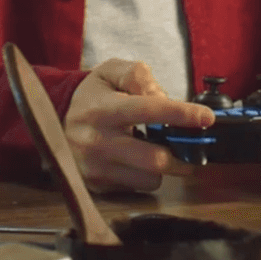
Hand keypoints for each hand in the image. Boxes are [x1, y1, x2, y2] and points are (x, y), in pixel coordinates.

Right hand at [63, 59, 213, 192]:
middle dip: (182, 155)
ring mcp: (96, 168)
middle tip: (191, 146)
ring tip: (153, 149)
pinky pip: (137, 188)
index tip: (206, 118)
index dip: (181, 114)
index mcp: (103, 109)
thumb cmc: (92, 96)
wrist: (53, 121)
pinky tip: (134, 160)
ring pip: (150, 178)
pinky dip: (143, 175)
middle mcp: (98, 141)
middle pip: (155, 159)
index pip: (148, 111)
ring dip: (161, 166)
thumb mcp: (112, 72)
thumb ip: (138, 76)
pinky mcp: (97, 185)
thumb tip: (163, 98)